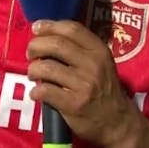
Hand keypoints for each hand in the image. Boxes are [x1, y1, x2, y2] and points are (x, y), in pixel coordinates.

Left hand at [26, 20, 142, 147]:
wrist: (118, 122)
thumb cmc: (104, 89)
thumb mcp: (101, 63)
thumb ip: (80, 49)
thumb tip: (47, 35)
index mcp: (99, 51)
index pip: (72, 29)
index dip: (50, 26)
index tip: (36, 28)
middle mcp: (93, 64)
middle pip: (56, 45)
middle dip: (36, 45)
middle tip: (30, 52)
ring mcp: (84, 85)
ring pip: (47, 68)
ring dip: (33, 69)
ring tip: (33, 73)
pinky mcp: (74, 104)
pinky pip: (46, 91)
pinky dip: (36, 91)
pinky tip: (36, 93)